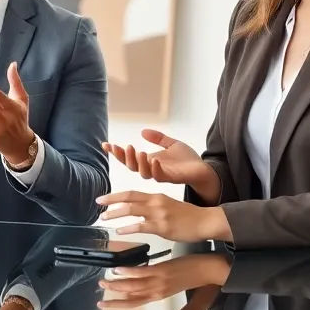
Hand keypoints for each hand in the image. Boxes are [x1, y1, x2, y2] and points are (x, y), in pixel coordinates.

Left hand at [95, 191, 229, 242]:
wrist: (205, 221)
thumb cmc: (188, 216)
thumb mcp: (168, 205)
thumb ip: (153, 206)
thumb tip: (139, 210)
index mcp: (156, 196)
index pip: (131, 193)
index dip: (115, 195)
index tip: (102, 198)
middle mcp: (155, 202)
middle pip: (128, 198)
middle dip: (110, 202)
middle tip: (98, 206)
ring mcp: (158, 214)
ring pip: (131, 210)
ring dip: (115, 213)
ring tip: (104, 218)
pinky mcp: (162, 227)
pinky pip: (140, 226)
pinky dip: (128, 228)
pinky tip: (120, 230)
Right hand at [98, 254, 231, 308]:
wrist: (209, 272)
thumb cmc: (192, 275)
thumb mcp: (172, 283)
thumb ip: (156, 283)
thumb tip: (142, 279)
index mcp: (158, 296)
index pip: (133, 302)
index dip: (117, 303)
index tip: (103, 303)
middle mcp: (156, 292)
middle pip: (130, 298)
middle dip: (113, 297)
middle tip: (98, 295)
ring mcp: (159, 282)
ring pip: (133, 287)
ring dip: (116, 285)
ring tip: (103, 281)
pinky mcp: (162, 271)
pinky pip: (142, 273)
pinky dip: (128, 272)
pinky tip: (117, 269)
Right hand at [102, 129, 216, 193]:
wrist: (203, 170)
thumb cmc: (187, 160)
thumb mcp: (171, 144)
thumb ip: (158, 138)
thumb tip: (142, 131)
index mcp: (149, 162)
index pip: (129, 158)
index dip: (117, 152)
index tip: (105, 144)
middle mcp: (152, 169)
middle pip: (132, 166)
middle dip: (124, 157)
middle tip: (122, 147)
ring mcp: (161, 175)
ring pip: (143, 173)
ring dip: (139, 162)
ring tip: (138, 151)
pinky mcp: (171, 178)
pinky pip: (159, 175)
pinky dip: (155, 168)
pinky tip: (154, 159)